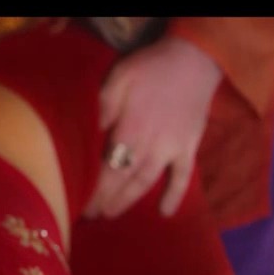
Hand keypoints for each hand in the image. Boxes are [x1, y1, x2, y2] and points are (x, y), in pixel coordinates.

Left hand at [86, 35, 222, 218]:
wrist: (195, 59)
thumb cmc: (152, 68)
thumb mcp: (120, 78)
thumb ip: (103, 106)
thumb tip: (88, 133)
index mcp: (130, 130)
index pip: (106, 167)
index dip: (93, 188)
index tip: (78, 203)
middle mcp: (150, 146)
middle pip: (124, 179)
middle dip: (105, 199)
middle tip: (89, 215)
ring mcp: (172, 150)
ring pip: (146, 181)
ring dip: (128, 200)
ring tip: (111, 214)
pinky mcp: (189, 148)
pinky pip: (183, 176)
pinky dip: (175, 195)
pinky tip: (166, 213)